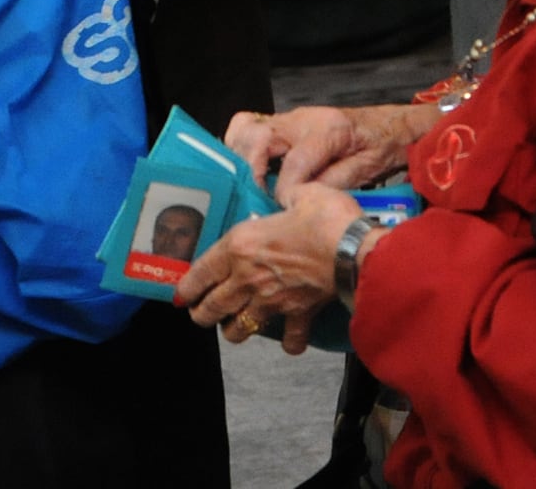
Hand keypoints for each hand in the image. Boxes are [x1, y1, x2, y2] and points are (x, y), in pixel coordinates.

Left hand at [177, 184, 359, 354]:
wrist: (355, 251)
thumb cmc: (326, 219)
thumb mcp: (301, 193)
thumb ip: (288, 195)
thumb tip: (291, 196)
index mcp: (241, 245)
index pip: (200, 273)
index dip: (186, 287)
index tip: (180, 295)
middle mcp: (249, 278)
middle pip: (212, 308)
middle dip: (202, 314)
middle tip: (202, 314)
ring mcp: (272, 300)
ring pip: (240, 329)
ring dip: (235, 330)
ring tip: (236, 326)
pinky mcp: (297, 314)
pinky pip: (288, 339)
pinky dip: (288, 342)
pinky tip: (289, 339)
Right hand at [227, 104, 433, 204]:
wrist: (390, 123)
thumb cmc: (383, 145)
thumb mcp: (368, 169)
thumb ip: (334, 183)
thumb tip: (301, 199)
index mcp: (329, 130)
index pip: (295, 162)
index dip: (285, 190)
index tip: (282, 208)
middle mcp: (303, 119)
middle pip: (258, 136)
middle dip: (250, 170)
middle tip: (255, 198)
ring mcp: (290, 118)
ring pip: (246, 128)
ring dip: (240, 157)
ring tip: (247, 186)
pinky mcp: (284, 122)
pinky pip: (249, 127)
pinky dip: (241, 148)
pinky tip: (248, 172)